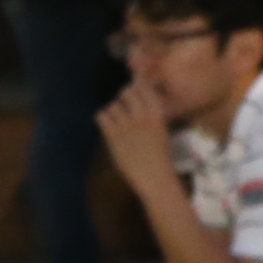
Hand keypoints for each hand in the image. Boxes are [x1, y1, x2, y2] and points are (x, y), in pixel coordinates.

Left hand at [94, 82, 180, 199]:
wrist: (153, 175)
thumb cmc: (159, 155)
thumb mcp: (161, 130)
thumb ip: (149, 115)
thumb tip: (133, 99)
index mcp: (158, 114)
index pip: (144, 88)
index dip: (137, 87)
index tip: (134, 91)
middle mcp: (142, 116)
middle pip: (127, 92)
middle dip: (124, 98)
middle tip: (124, 107)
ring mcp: (127, 125)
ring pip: (113, 105)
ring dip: (114, 111)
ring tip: (117, 121)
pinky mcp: (113, 135)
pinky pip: (101, 115)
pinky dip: (104, 119)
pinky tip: (109, 127)